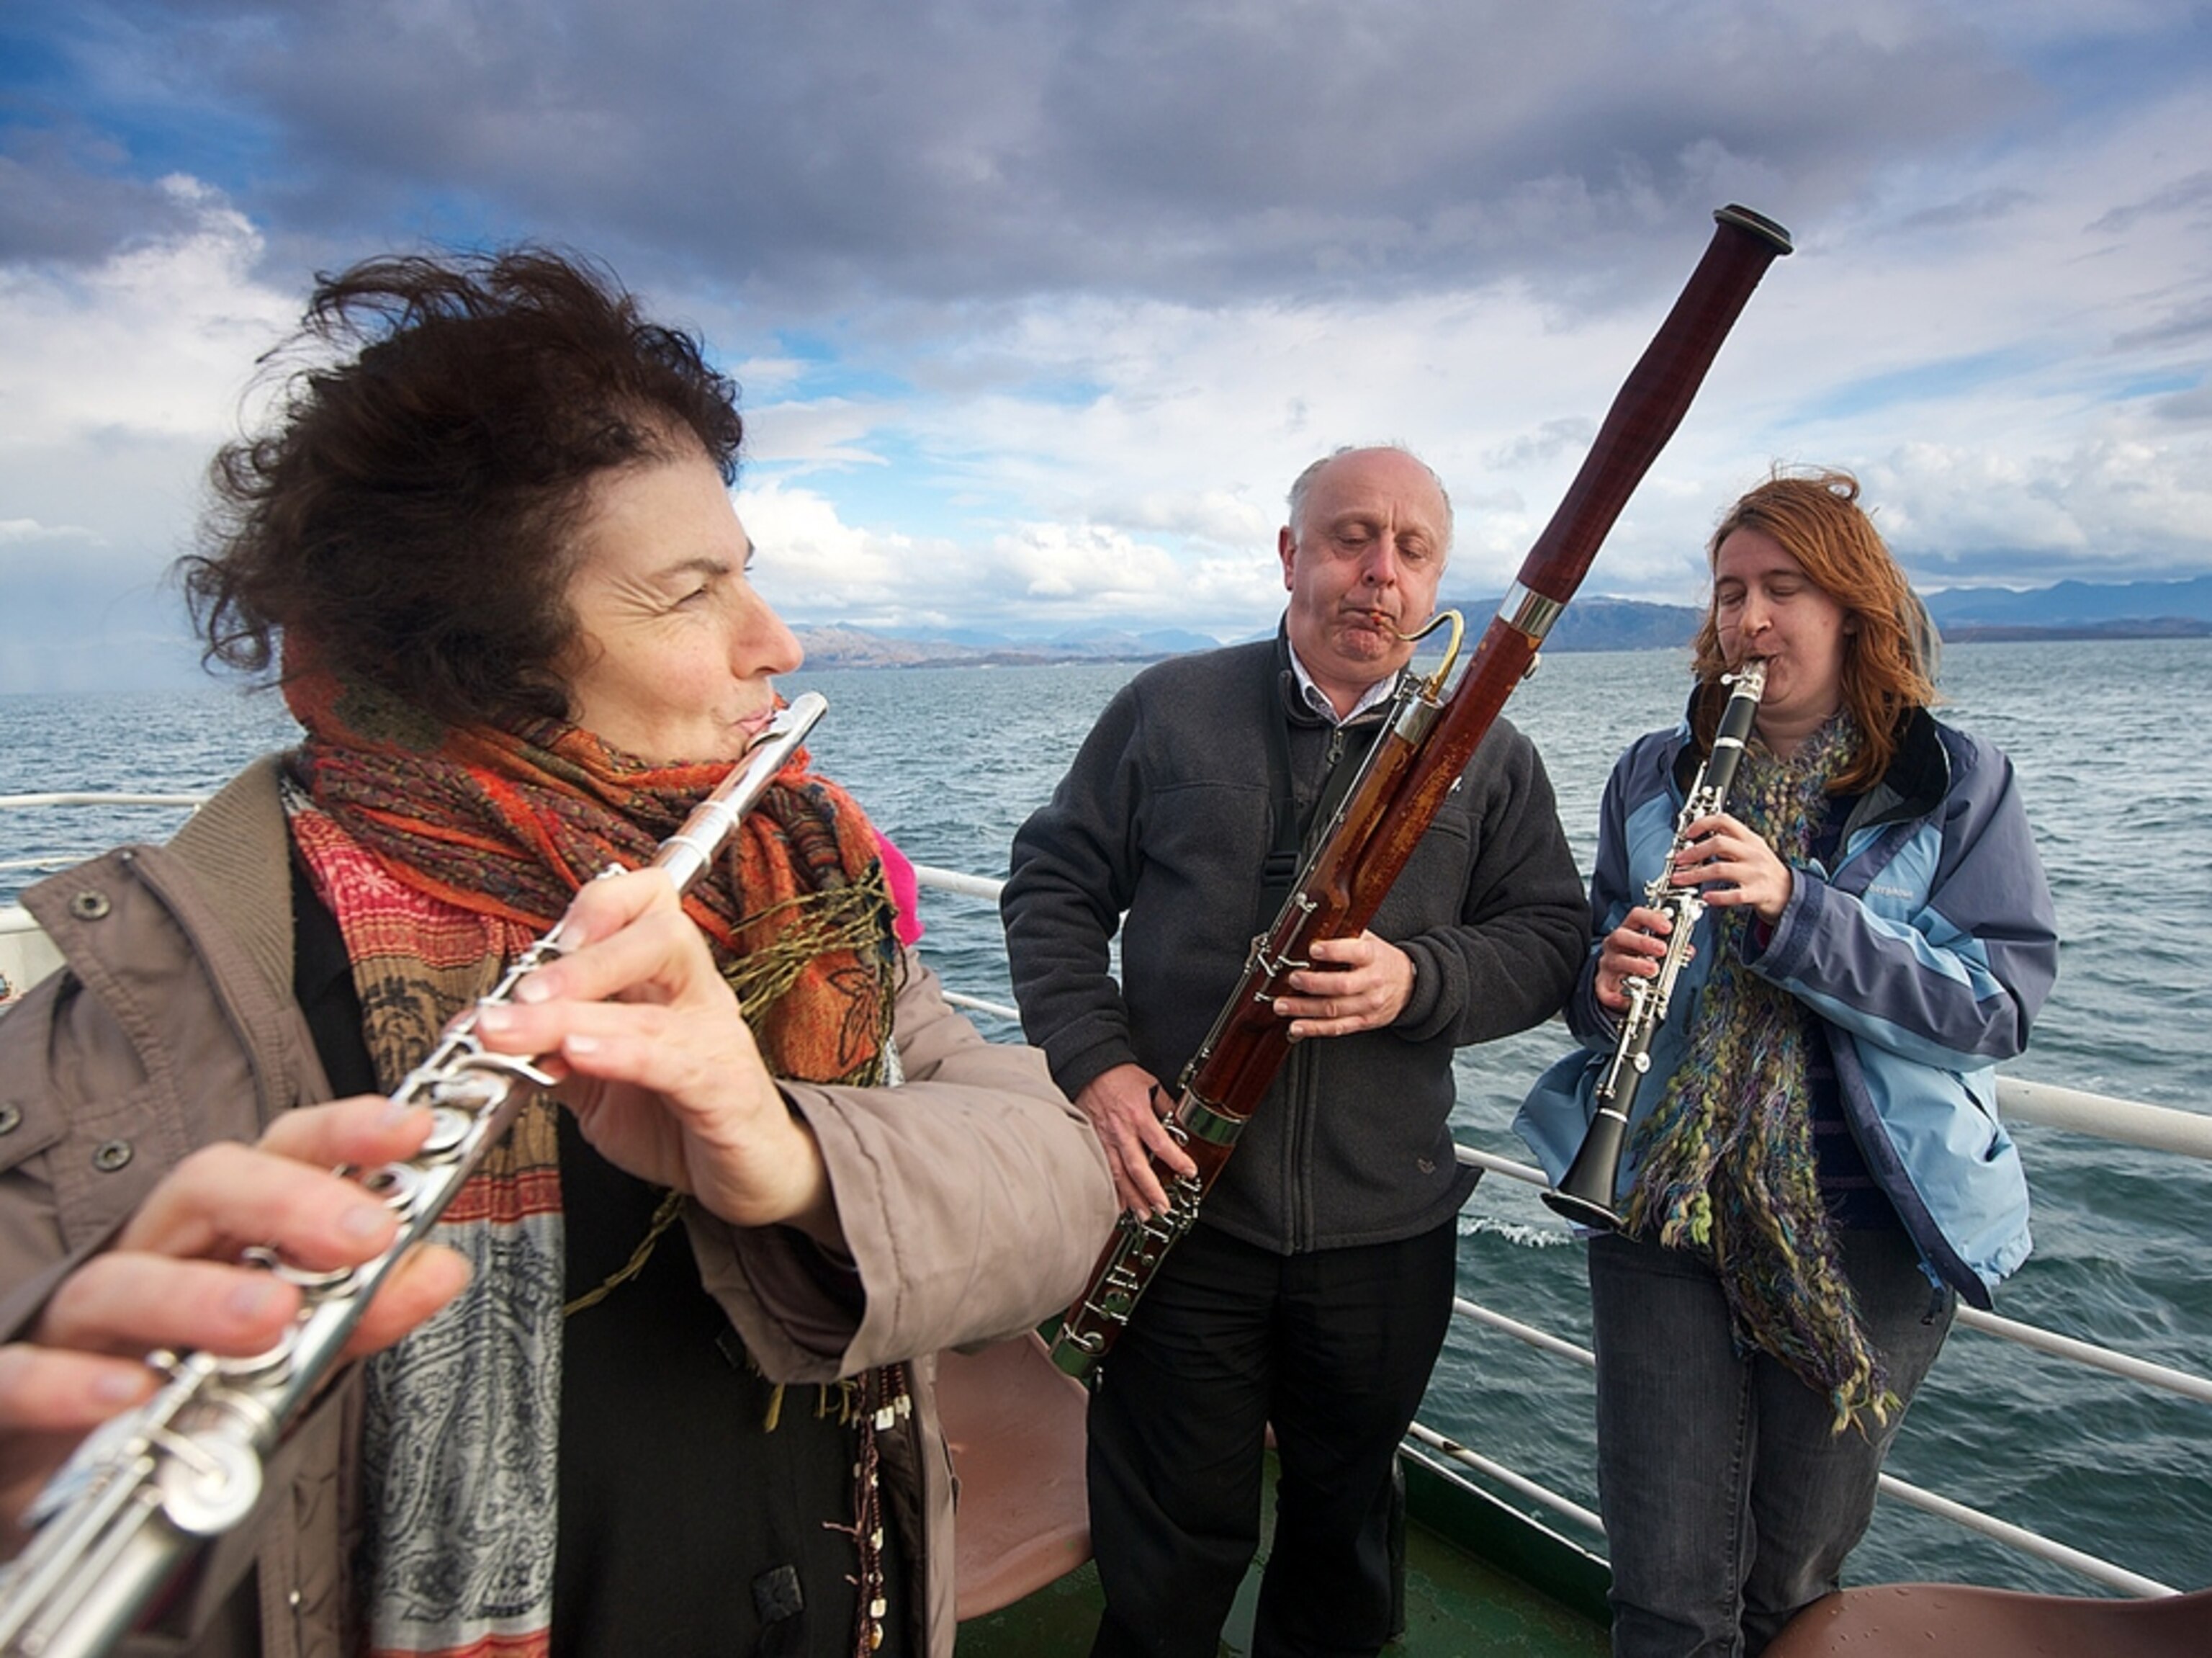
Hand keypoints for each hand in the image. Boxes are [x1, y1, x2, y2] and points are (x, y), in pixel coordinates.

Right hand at [0, 1096, 470, 1546]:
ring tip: (271, 1316)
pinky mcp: (14, 1393)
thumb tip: (439, 1267)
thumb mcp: (284, 1354)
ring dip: (198, 1294)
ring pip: (120, 1281)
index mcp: (215, 1238)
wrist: (69, 1490)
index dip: (341, 1134)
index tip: (410, 1129)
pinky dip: (71, 1384)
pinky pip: (23, 1375)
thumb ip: (360, 1312)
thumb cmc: (178, 1397)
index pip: (277, 1156)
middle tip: (362, 1234)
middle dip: (285, 1201)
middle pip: (202, 1192)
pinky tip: (128, 1394)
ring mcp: (77, 1326)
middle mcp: (147, 1262)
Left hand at [471, 867, 837, 1243]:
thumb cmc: (678, 1116)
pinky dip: (621, 1054)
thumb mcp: (596, 1078)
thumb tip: (475, 1027)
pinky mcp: (726, 1091)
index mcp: (667, 977)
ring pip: (652, 1007)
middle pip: (661, 933)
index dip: (599, 906)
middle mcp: (697, 995)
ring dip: (572, 1015)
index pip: (649, 900)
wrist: (750, 1173)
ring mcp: (717, 1039)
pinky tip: (577, 1056)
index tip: (540, 946)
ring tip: (512, 1030)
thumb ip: (545, 1048)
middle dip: (584, 957)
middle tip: (520, 990)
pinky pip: (674, 1062)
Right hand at [1073, 1063, 1194, 1218]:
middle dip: (1151, 1191)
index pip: (1161, 1144)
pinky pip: (1103, 1169)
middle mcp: (1121, 1131)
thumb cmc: (1118, 1075)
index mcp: (1139, 1116)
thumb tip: (1179, 1121)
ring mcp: (1105, 1139)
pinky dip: (1110, 1189)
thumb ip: (1165, 1106)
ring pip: (1118, 1174)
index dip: (1177, 1160)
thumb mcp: (1150, 1085)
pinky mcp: (1093, 1142)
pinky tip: (1117, 1204)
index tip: (1189, 1172)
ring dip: (1131, 1197)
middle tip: (1163, 1208)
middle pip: (1138, 1167)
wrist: (1088, 1068)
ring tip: (1144, 1214)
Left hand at [1270, 931, 1414, 1039]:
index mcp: (1372, 956)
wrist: (1410, 984)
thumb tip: (1315, 927)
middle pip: (1341, 986)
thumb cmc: (1382, 960)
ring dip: (1304, 1009)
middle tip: (1292, 979)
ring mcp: (1368, 1004)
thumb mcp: (1369, 940)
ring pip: (1334, 1010)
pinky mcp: (1363, 1021)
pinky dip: (1314, 1028)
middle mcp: (1372, 981)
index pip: (1355, 952)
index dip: (1334, 951)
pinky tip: (1297, 1026)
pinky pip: (1337, 1028)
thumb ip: (1346, 934)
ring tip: (1282, 1005)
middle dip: (1313, 984)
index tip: (1313, 948)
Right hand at [1594, 906, 1676, 1011]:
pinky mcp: (1602, 984)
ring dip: (1636, 965)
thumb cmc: (1638, 959)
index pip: (1636, 916)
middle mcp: (1615, 945)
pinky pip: (1604, 990)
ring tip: (1653, 970)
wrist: (1618, 980)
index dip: (1651, 919)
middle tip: (1662, 949)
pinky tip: (1627, 998)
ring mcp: (1607, 963)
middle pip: (1622, 935)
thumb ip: (1672, 948)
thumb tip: (1687, 951)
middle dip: (1643, 941)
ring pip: (1616, 961)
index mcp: (1629, 931)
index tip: (1668, 927)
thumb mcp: (1653, 949)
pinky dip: (1615, 996)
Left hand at [1670, 811, 1793, 923]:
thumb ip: (1729, 844)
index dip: (1703, 823)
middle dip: (1694, 851)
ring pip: (1721, 869)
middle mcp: (1752, 853)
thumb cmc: (1766, 871)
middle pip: (1719, 843)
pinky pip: (1735, 894)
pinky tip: (1706, 897)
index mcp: (1750, 839)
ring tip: (1680, 879)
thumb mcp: (1752, 851)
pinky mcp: (1758, 893)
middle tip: (1678, 859)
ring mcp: (1755, 873)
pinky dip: (1718, 896)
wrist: (1791, 894)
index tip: (1687, 833)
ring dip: (1696, 874)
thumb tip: (1698, 841)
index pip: (1725, 821)